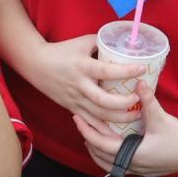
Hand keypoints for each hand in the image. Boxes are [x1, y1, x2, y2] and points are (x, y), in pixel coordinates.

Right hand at [27, 35, 142, 125]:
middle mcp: (79, 85)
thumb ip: (101, 43)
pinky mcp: (72, 107)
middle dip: (124, 103)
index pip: (107, 71)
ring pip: (99, 115)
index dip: (126, 72)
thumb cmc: (61, 51)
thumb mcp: (81, 42)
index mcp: (83, 67)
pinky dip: (103, 130)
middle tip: (138, 98)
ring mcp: (75, 99)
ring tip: (136, 115)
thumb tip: (121, 43)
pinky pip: (89, 122)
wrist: (36, 64)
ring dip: (119, 118)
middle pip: (104, 101)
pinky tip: (117, 134)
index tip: (142, 69)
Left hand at [73, 94, 177, 176]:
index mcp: (132, 154)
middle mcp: (132, 165)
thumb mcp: (162, 118)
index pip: (101, 144)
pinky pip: (119, 165)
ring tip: (90, 135)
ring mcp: (138, 170)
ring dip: (97, 150)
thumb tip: (139, 82)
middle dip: (88, 140)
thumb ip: (148, 100)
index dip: (87, 131)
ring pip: (108, 164)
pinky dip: (109, 156)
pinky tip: (110, 145)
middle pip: (100, 156)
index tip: (78, 118)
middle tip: (81, 123)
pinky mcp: (144, 170)